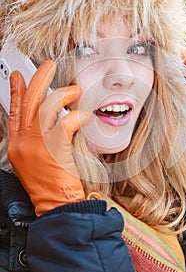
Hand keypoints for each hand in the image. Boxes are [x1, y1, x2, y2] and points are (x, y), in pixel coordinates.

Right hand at [8, 60, 95, 215]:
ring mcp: (37, 144)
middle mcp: (23, 142)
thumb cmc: (49, 184)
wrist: (56, 205)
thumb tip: (49, 117)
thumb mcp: (33, 160)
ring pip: (46, 107)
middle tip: (47, 66)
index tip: (18, 77)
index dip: (16, 91)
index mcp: (17, 144)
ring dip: (62, 95)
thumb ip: (36, 138)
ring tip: (74, 90)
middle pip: (28, 102)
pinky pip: (66, 121)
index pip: (14, 111)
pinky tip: (84, 116)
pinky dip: (77, 116)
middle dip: (38, 80)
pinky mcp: (54, 147)